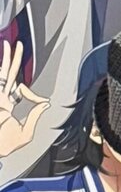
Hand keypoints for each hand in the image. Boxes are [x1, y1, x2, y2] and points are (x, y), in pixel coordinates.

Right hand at [0, 40, 49, 156]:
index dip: (32, 94)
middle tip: (18, 46)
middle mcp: (0, 98)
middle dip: (14, 60)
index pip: (19, 91)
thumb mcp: (26, 133)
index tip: (42, 101)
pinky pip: (0, 80)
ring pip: (3, 73)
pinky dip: (2, 70)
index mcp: (7, 106)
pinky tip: (3, 53)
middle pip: (9, 75)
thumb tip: (46, 103)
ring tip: (9, 45)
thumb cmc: (5, 146)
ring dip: (6, 59)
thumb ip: (35, 117)